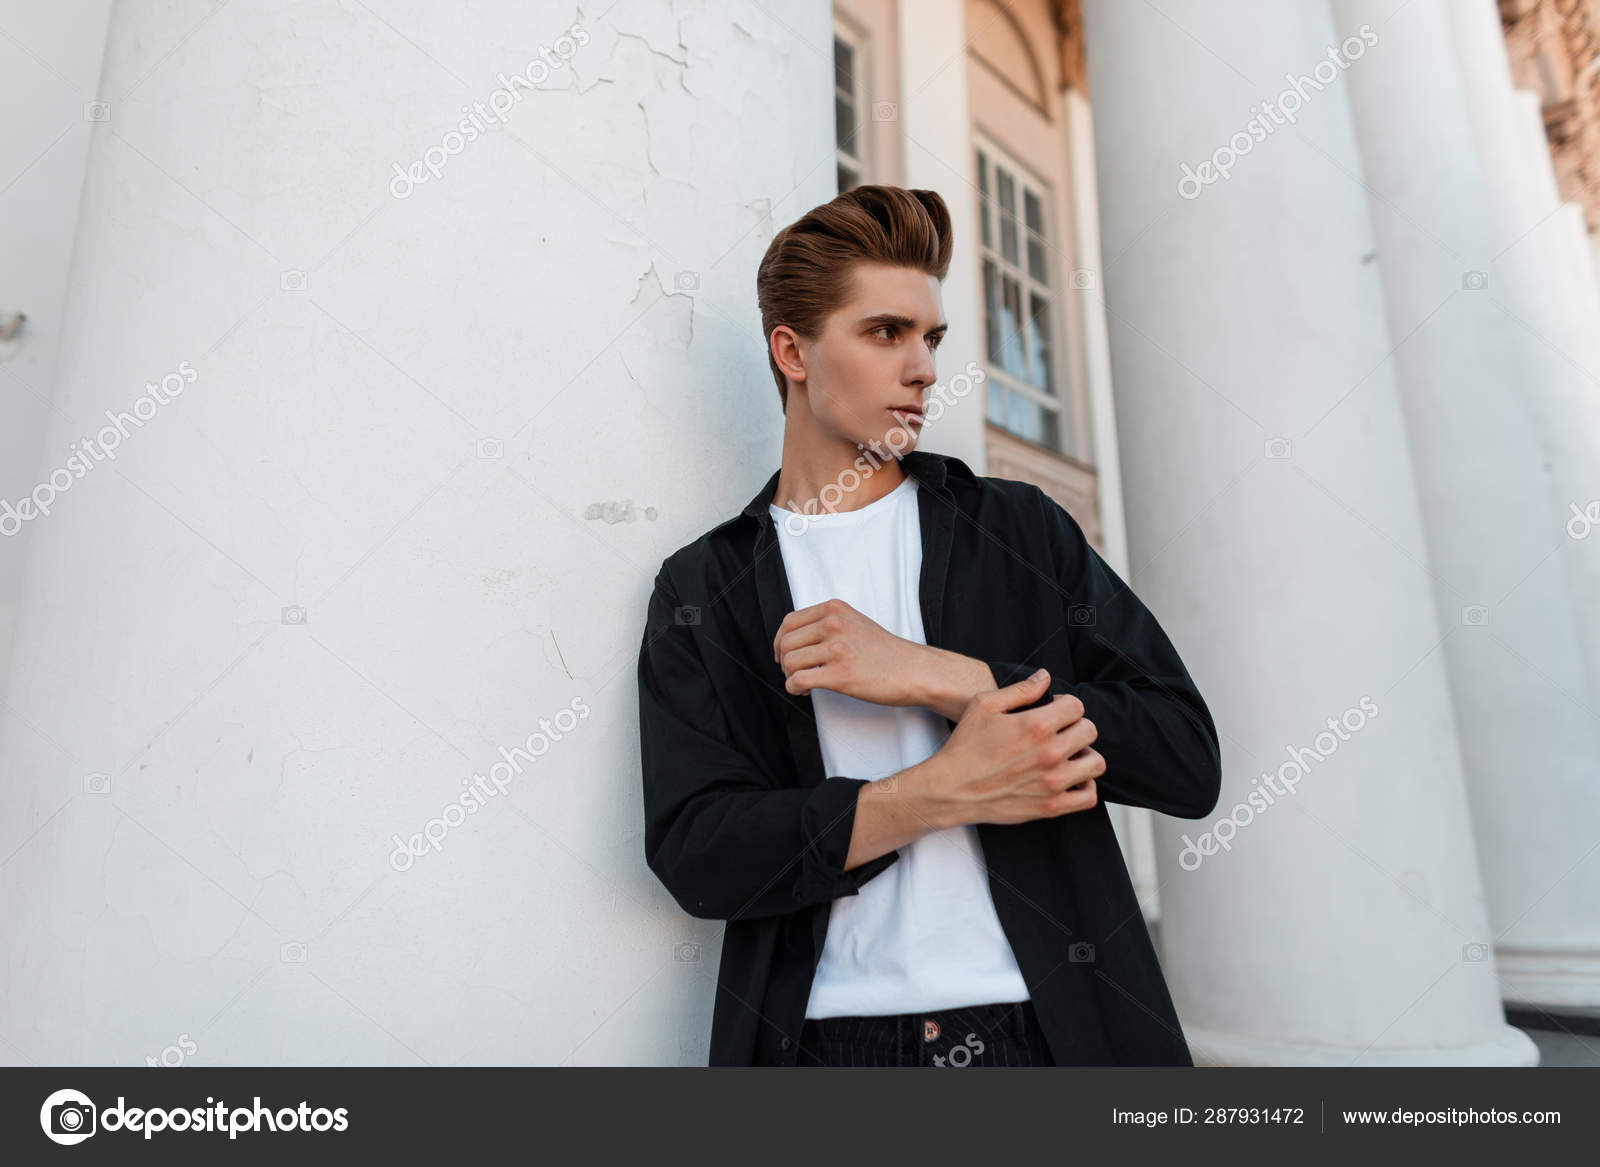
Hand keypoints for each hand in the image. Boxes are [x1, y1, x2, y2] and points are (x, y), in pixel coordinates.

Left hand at [773, 598, 931, 707]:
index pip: (790, 622)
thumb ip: (828, 624)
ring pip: (790, 662)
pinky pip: (799, 681)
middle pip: (786, 643)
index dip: (781, 641)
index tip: (784, 653)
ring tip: (804, 682)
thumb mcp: (856, 622)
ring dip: (790, 676)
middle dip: (785, 661)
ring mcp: (838, 649)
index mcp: (835, 609)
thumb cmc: (888, 652)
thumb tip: (798, 638)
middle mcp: (834, 624)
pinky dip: (795, 688)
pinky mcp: (841, 675)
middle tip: (795, 672)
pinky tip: (804, 691)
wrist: (915, 671)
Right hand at [922, 670, 1102, 827]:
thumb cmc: (965, 747)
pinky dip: (1085, 786)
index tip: (1055, 710)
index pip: (1077, 706)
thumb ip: (1020, 690)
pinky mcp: (1051, 806)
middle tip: (1061, 731)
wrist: (951, 788)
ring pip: (1095, 763)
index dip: (1065, 704)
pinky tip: (1070, 779)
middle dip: (1076, 726)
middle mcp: (1050, 753)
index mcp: (1036, 725)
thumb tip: (1045, 677)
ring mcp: (1053, 782)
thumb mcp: (984, 705)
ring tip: (1068, 755)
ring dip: (1085, 755)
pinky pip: (1088, 797)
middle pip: (1089, 731)